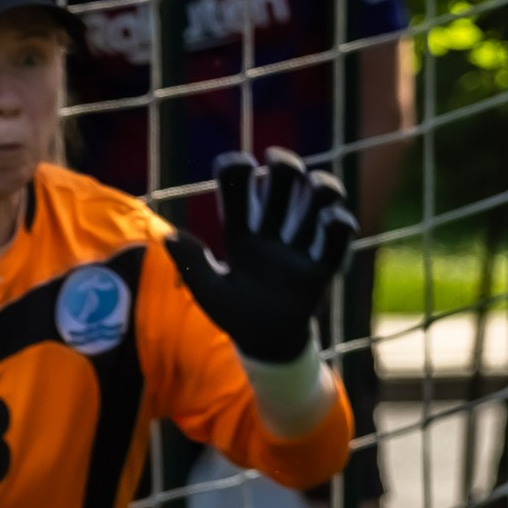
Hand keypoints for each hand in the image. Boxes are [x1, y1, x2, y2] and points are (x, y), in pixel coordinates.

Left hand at [166, 150, 356, 363]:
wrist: (268, 345)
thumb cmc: (235, 315)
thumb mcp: (209, 293)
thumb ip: (192, 266)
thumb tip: (169, 236)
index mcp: (241, 230)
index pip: (238, 187)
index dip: (237, 167)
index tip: (242, 164)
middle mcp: (272, 229)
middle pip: (283, 181)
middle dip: (284, 163)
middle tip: (278, 162)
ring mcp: (299, 244)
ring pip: (317, 199)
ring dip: (321, 185)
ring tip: (316, 186)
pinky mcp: (322, 265)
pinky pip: (337, 237)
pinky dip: (338, 222)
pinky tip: (330, 221)